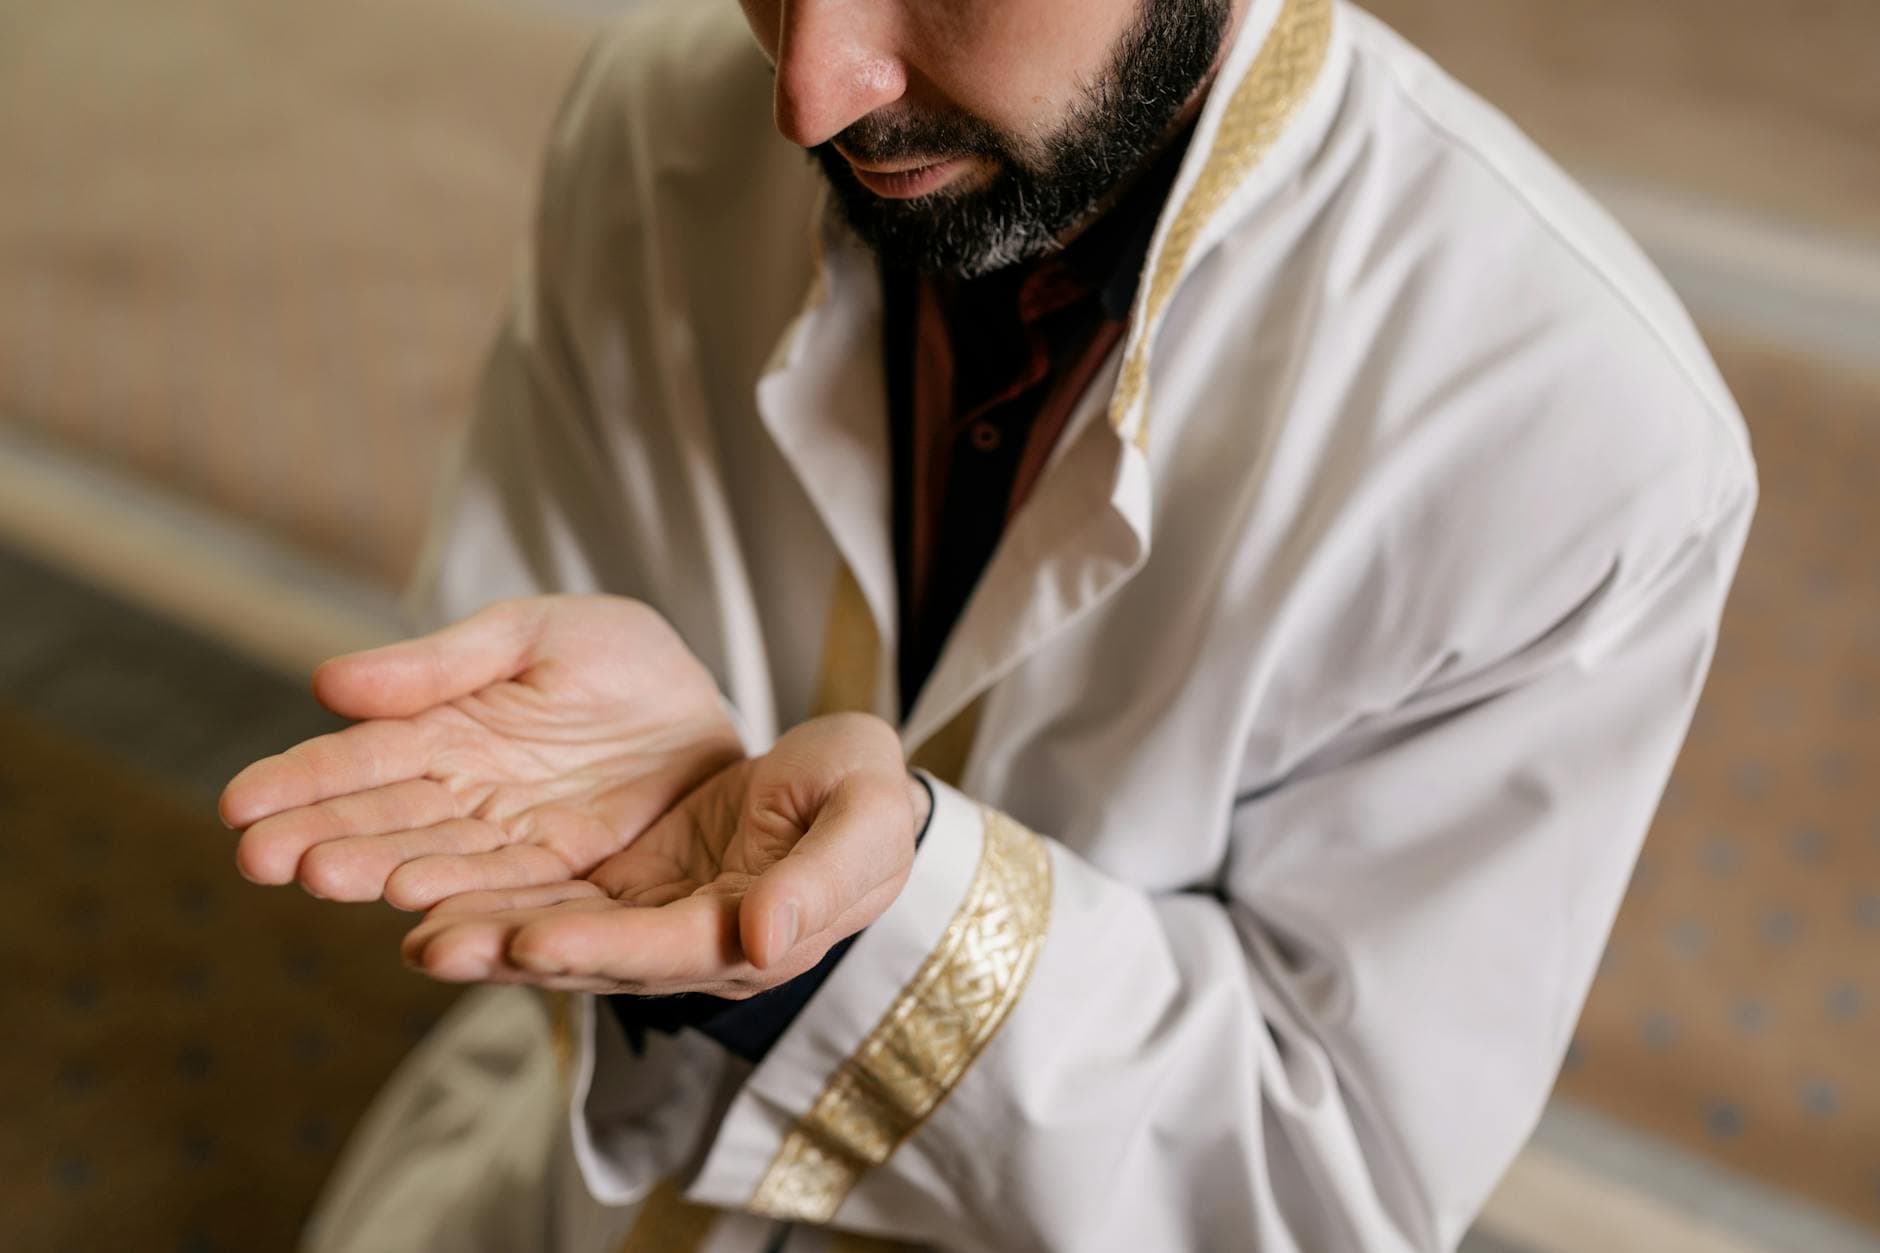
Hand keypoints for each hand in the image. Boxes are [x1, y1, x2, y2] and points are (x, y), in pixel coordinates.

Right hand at [220, 596, 743, 909]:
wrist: (712, 709)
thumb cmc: (619, 664)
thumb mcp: (535, 637)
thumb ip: (441, 666)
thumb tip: (326, 684)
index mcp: (446, 730)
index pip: (361, 759)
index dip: (300, 779)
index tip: (238, 801)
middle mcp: (468, 795)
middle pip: (384, 819)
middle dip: (322, 835)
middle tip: (262, 856)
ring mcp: (517, 840)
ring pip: (438, 861)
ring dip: (381, 871)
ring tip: (328, 876)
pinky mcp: (575, 874)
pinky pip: (518, 891)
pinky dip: (469, 904)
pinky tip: (419, 914)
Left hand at [400, 714, 928, 997]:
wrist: (847, 779)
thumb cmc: (867, 793)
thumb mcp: (867, 819)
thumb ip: (824, 878)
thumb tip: (760, 938)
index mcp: (757, 938)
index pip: (665, 951)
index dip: (597, 948)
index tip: (528, 941)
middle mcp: (691, 947)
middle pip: (589, 955)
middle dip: (507, 950)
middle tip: (426, 943)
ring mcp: (652, 922)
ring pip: (554, 930)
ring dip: (481, 927)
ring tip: (404, 920)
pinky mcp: (624, 890)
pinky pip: (547, 894)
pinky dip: (491, 891)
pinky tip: (425, 883)